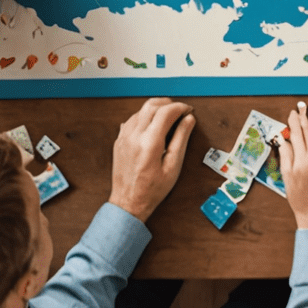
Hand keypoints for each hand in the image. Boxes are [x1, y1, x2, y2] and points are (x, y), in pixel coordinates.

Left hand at [108, 97, 194, 221]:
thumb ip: (181, 139)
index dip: (180, 107)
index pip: (166, 112)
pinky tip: (151, 127)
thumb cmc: (151, 190)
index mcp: (149, 143)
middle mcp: (134, 136)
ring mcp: (124, 138)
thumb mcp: (173, 167)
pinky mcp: (119, 141)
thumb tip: (188, 120)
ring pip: (140, 110)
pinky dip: (144, 117)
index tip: (188, 110)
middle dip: (168, 104)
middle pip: (151, 105)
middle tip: (179, 111)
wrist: (128, 203)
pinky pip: (132, 120)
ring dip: (155, 109)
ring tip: (167, 119)